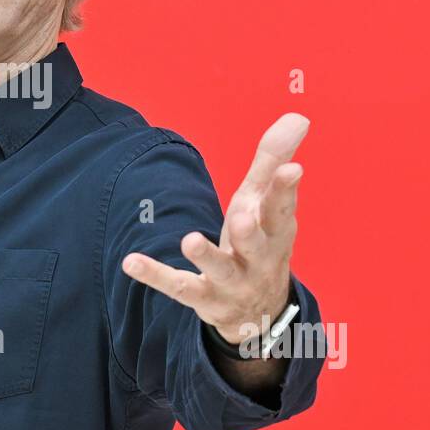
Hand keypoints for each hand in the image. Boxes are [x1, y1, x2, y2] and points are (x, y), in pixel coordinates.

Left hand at [121, 113, 308, 344]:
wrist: (259, 312)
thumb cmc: (262, 241)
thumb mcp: (266, 204)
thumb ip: (273, 160)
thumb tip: (297, 116)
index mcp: (276, 231)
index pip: (282, 209)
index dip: (286, 189)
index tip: (292, 168)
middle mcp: (258, 258)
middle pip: (257, 243)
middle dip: (250, 231)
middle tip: (242, 215)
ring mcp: (231, 281)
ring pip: (220, 268)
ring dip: (206, 255)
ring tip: (189, 240)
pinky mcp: (203, 297)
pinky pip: (178, 287)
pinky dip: (155, 275)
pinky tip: (131, 262)